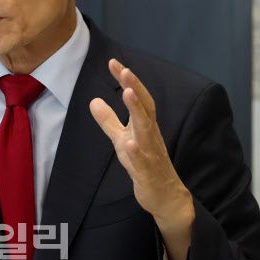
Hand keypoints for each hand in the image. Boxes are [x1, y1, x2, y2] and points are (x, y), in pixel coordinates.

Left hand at [90, 59, 193, 259]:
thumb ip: (109, 121)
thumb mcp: (121, 140)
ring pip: (146, 130)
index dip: (127, 81)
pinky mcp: (148, 173)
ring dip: (137, 112)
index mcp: (144, 125)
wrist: (166, 197)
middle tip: (125, 71)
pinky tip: (128, 143)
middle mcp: (150, 135)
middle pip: (145, 108)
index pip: (137, 98)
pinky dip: (136, 152)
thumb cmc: (144, 164)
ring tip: (127, 94)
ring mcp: (151, 154)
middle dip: (135, 89)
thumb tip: (94, 100)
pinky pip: (143, 162)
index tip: (114, 62)